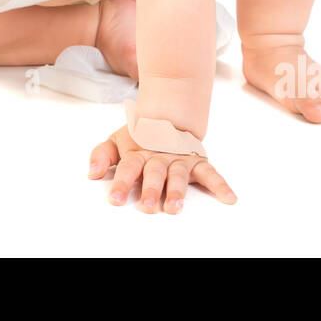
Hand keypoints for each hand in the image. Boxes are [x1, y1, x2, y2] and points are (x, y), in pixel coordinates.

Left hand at [87, 125, 236, 213]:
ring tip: (175, 206)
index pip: (129, 167)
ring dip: (178, 190)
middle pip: (155, 172)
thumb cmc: (140, 136)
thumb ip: (102, 155)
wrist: (168, 115)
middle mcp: (160, 155)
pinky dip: (221, 185)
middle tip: (148, 206)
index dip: (122, 183)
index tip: (115, 199)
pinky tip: (229, 198)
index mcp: (139, 151)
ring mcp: (180, 158)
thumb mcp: (116, 141)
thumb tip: (92, 173)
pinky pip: (210, 173)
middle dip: (152, 189)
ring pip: (179, 174)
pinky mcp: (197, 162)